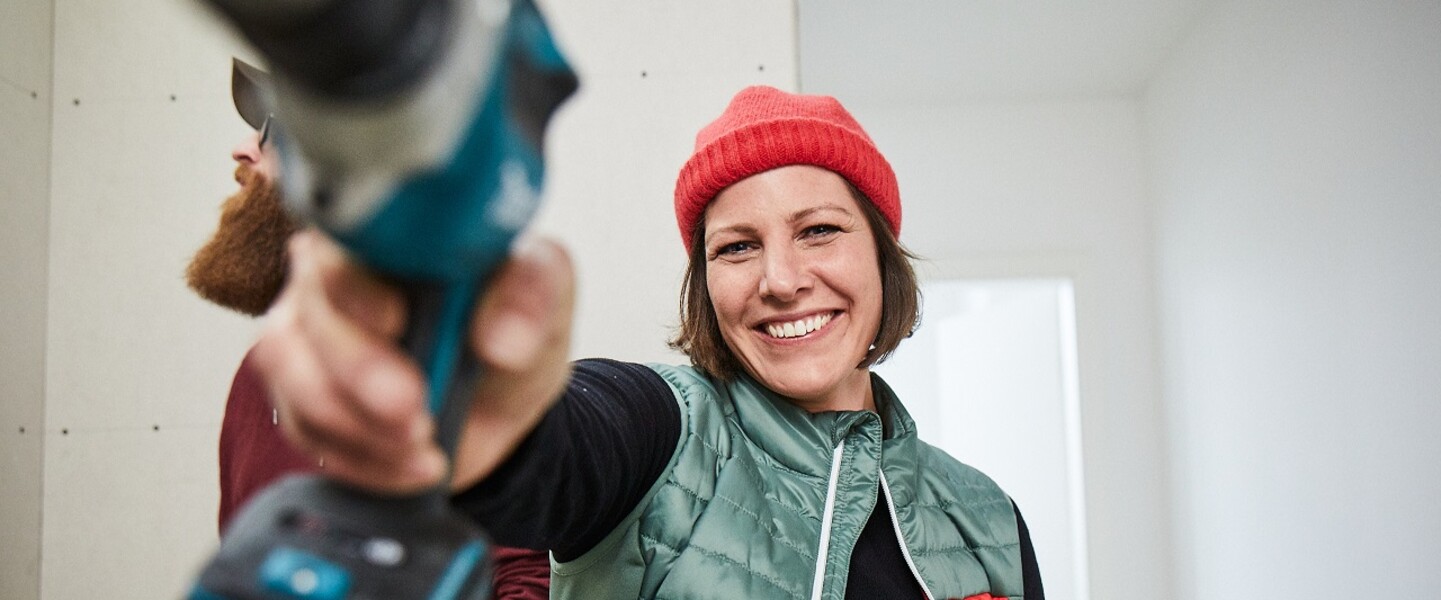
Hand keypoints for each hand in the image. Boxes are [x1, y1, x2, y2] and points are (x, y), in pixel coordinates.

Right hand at [253, 230, 575, 493]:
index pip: (342, 239)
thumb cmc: (513, 329)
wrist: (502, 405)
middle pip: (310, 314)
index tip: (394, 321)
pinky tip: (413, 466)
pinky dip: (363, 460)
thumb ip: (531, 296)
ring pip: (293, 375)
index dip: (356, 284)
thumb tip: (502, 339)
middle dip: (360, 372)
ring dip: (358, 424)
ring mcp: (306, 337)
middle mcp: (332, 276)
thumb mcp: (546, 297)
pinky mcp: (300, 397)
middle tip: (416, 411)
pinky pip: (304, 430)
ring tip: (424, 445)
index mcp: (386, 232)